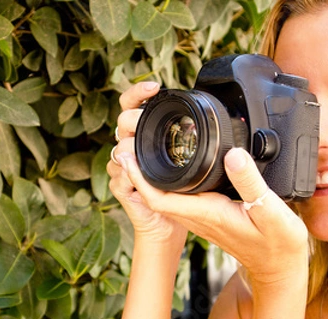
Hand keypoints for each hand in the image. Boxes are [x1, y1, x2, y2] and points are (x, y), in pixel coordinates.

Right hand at [107, 82, 187, 245]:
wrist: (169, 223)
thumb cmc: (181, 190)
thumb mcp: (192, 159)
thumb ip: (192, 138)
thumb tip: (209, 115)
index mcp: (145, 134)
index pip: (132, 105)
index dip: (138, 93)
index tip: (155, 87)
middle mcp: (130, 146)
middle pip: (122, 122)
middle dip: (133, 120)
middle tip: (146, 122)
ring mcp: (121, 166)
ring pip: (119, 148)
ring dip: (131, 149)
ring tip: (144, 153)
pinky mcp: (120, 186)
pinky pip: (119, 175)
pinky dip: (129, 175)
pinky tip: (137, 177)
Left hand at [115, 120, 308, 286]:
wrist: (279, 267)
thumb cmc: (277, 245)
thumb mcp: (271, 212)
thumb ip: (250, 182)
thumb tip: (232, 155)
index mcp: (207, 213)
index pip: (159, 198)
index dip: (140, 177)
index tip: (129, 155)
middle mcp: (198, 217)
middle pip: (156, 195)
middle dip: (139, 172)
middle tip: (130, 144)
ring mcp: (201, 218)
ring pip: (166, 197)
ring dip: (151, 177)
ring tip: (144, 151)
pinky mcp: (208, 217)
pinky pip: (179, 199)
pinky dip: (169, 182)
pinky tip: (174, 167)